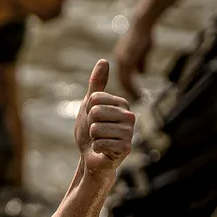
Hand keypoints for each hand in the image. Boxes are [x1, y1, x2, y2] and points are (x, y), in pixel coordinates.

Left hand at [75, 60, 134, 177]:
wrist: (91, 156)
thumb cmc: (91, 130)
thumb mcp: (89, 105)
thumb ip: (97, 84)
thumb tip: (103, 60)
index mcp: (122, 103)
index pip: (94, 98)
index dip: (87, 111)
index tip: (93, 119)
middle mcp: (130, 116)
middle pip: (95, 112)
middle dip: (89, 124)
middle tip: (96, 132)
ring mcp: (130, 132)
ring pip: (96, 128)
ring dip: (93, 137)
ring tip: (100, 140)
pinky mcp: (126, 148)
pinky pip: (100, 143)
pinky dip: (96, 148)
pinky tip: (103, 150)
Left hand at [114, 18, 152, 99]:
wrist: (142, 23)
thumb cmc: (144, 34)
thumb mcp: (142, 50)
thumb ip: (140, 62)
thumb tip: (141, 73)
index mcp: (121, 58)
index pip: (121, 76)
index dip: (125, 86)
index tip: (130, 96)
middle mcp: (119, 60)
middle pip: (121, 80)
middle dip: (126, 91)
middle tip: (132, 102)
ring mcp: (123, 60)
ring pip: (123, 81)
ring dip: (129, 92)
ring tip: (135, 101)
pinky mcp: (128, 59)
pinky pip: (128, 77)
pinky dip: (132, 87)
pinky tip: (137, 94)